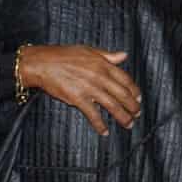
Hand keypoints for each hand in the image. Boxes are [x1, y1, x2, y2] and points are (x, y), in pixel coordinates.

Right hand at [19, 45, 140, 135]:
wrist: (42, 63)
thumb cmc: (63, 55)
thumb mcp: (89, 50)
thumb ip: (108, 55)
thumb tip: (124, 55)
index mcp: (104, 65)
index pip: (125, 79)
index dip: (134, 90)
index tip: (138, 98)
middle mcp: (100, 77)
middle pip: (122, 94)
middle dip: (132, 106)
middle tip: (137, 114)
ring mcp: (90, 88)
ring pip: (112, 106)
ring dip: (122, 117)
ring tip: (128, 124)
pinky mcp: (78, 99)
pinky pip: (93, 114)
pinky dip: (100, 124)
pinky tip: (104, 131)